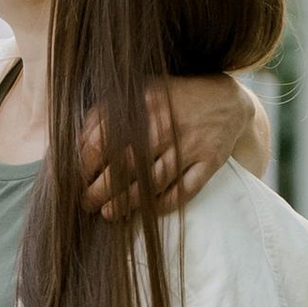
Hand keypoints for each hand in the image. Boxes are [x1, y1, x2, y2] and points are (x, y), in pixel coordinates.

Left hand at [81, 76, 252, 218]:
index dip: (87, 163)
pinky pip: (185, 190)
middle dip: (101, 189)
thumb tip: (78, 141)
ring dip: (127, 201)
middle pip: (127, 164)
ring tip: (107, 212)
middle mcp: (170, 123)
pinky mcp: (211, 160)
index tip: (78, 177)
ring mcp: (193, 144)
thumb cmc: (173, 102)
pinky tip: (146, 212)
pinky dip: (164, 204)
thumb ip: (107, 112)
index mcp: (147, 104)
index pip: (107, 138)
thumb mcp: (141, 94)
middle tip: (86, 202)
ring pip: (153, 181)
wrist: (229, 101)